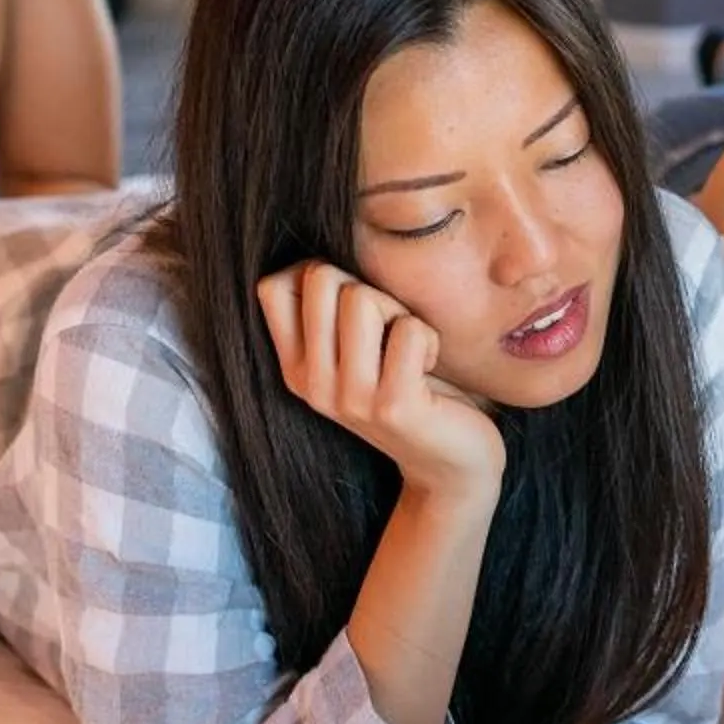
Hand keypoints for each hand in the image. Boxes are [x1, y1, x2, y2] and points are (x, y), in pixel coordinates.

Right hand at [256, 261, 504, 500]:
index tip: (350, 306)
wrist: (451, 466)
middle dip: (368, 290)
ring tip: (411, 352)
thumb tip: (320, 256)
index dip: (315, 274)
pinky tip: (429, 372)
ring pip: (363, 299)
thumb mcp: (358, 352)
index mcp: (296, 367)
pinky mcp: (393, 406)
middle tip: (390, 332)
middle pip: (322, 278)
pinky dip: (431, 339)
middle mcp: (312, 384)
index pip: (272, 285)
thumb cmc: (411, 388)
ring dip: (401, 314)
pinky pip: (410, 330)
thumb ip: (334, 313)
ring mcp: (349, 398)